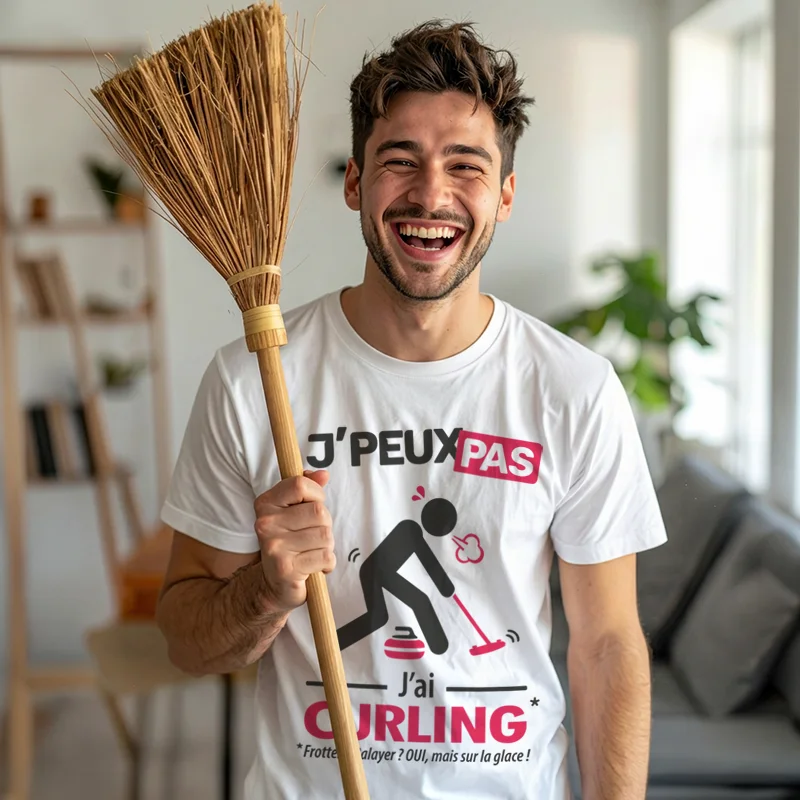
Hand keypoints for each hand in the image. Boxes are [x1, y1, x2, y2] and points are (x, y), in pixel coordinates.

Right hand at [253, 470, 334, 612]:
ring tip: (312, 551)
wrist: (274, 584)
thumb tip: (323, 474)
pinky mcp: (285, 569)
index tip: (312, 506)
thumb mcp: (295, 511)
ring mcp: (274, 547)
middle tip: (312, 537)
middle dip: (325, 524)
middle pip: (318, 511)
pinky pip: (326, 557)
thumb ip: (308, 489)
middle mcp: (265, 523)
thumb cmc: (290, 541)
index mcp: (265, 503)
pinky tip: (314, 566)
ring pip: (325, 534)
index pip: (300, 484)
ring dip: (327, 545)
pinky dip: (327, 563)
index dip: (316, 494)